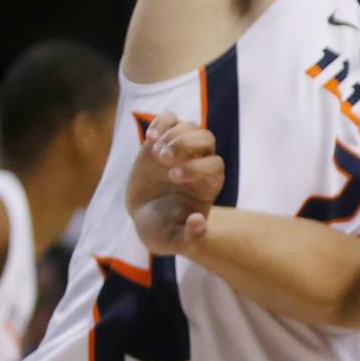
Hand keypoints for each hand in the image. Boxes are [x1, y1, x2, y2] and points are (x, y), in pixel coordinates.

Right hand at [128, 113, 225, 255]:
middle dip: (185, 145)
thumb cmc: (163, 229)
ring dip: (172, 135)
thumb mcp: (174, 241)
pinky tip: (149, 137)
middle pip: (206, 139)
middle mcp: (200, 163)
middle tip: (163, 158)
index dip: (196, 167)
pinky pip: (170, 119)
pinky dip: (161, 122)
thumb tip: (199, 222)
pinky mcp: (164, 140)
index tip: (173, 177)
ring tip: (155, 152)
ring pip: (189, 126)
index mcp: (209, 184)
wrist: (143, 216)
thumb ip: (189, 239)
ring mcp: (183, 149)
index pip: (215, 165)